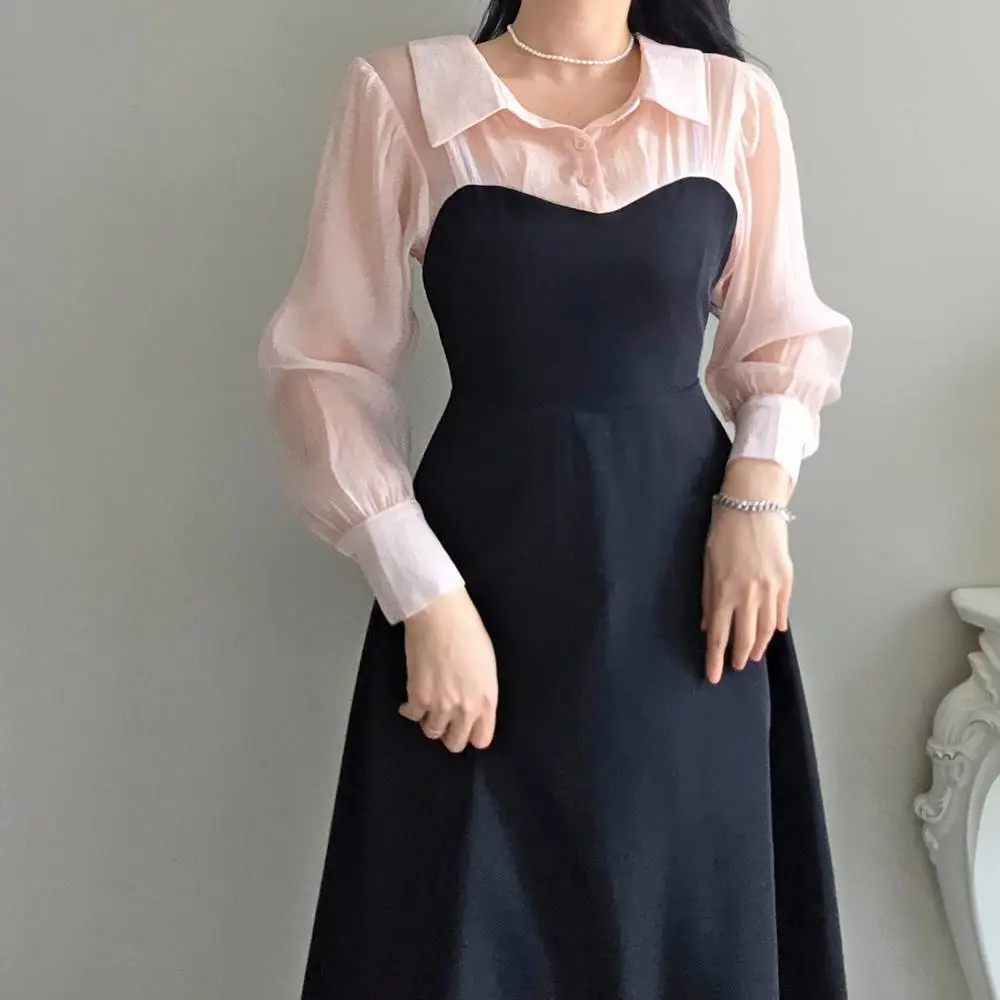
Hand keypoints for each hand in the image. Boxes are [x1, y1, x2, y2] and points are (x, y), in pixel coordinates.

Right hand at [399, 587, 497, 752]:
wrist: (441, 616)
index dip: (473, 734)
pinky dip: (410, 711)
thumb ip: (482, 692)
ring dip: (431, 722)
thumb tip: (474, 704)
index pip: (481, 739)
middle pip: (455, 742)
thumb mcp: (488, 666)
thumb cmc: (468, 631)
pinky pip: (413, 717)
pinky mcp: (417, 697)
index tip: (466, 727)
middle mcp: (465, 709)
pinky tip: (411, 703)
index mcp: (487, 700)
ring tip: (429, 709)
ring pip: (432, 732)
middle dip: (451, 734)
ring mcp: (440, 706)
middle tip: (446, 721)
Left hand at [701, 459, 793, 684]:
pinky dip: (776, 625)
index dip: (715, 659)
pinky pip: (782, 611)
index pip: (719, 636)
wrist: (754, 504)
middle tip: (735, 666)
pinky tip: (772, 633)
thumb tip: (707, 625)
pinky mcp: (786, 580)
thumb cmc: (724, 530)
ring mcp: (771, 589)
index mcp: (725, 591)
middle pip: (746, 638)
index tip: (713, 676)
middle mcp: (749, 595)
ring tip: (751, 655)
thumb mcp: (707, 563)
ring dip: (759, 646)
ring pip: (767, 629)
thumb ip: (708, 596)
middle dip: (739, 657)